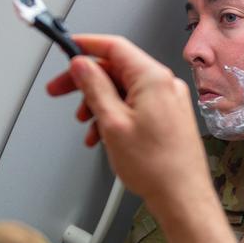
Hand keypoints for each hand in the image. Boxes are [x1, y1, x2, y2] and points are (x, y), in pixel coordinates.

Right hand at [46, 35, 211, 204]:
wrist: (182, 197)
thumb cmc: (156, 167)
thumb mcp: (112, 122)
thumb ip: (94, 87)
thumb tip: (82, 65)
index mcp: (153, 77)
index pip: (114, 46)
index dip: (86, 45)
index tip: (67, 49)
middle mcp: (165, 84)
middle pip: (117, 69)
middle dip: (87, 82)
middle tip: (61, 91)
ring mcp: (169, 100)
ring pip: (124, 89)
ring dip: (100, 103)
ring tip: (88, 126)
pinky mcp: (169, 116)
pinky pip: (136, 105)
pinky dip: (116, 115)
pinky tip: (104, 134)